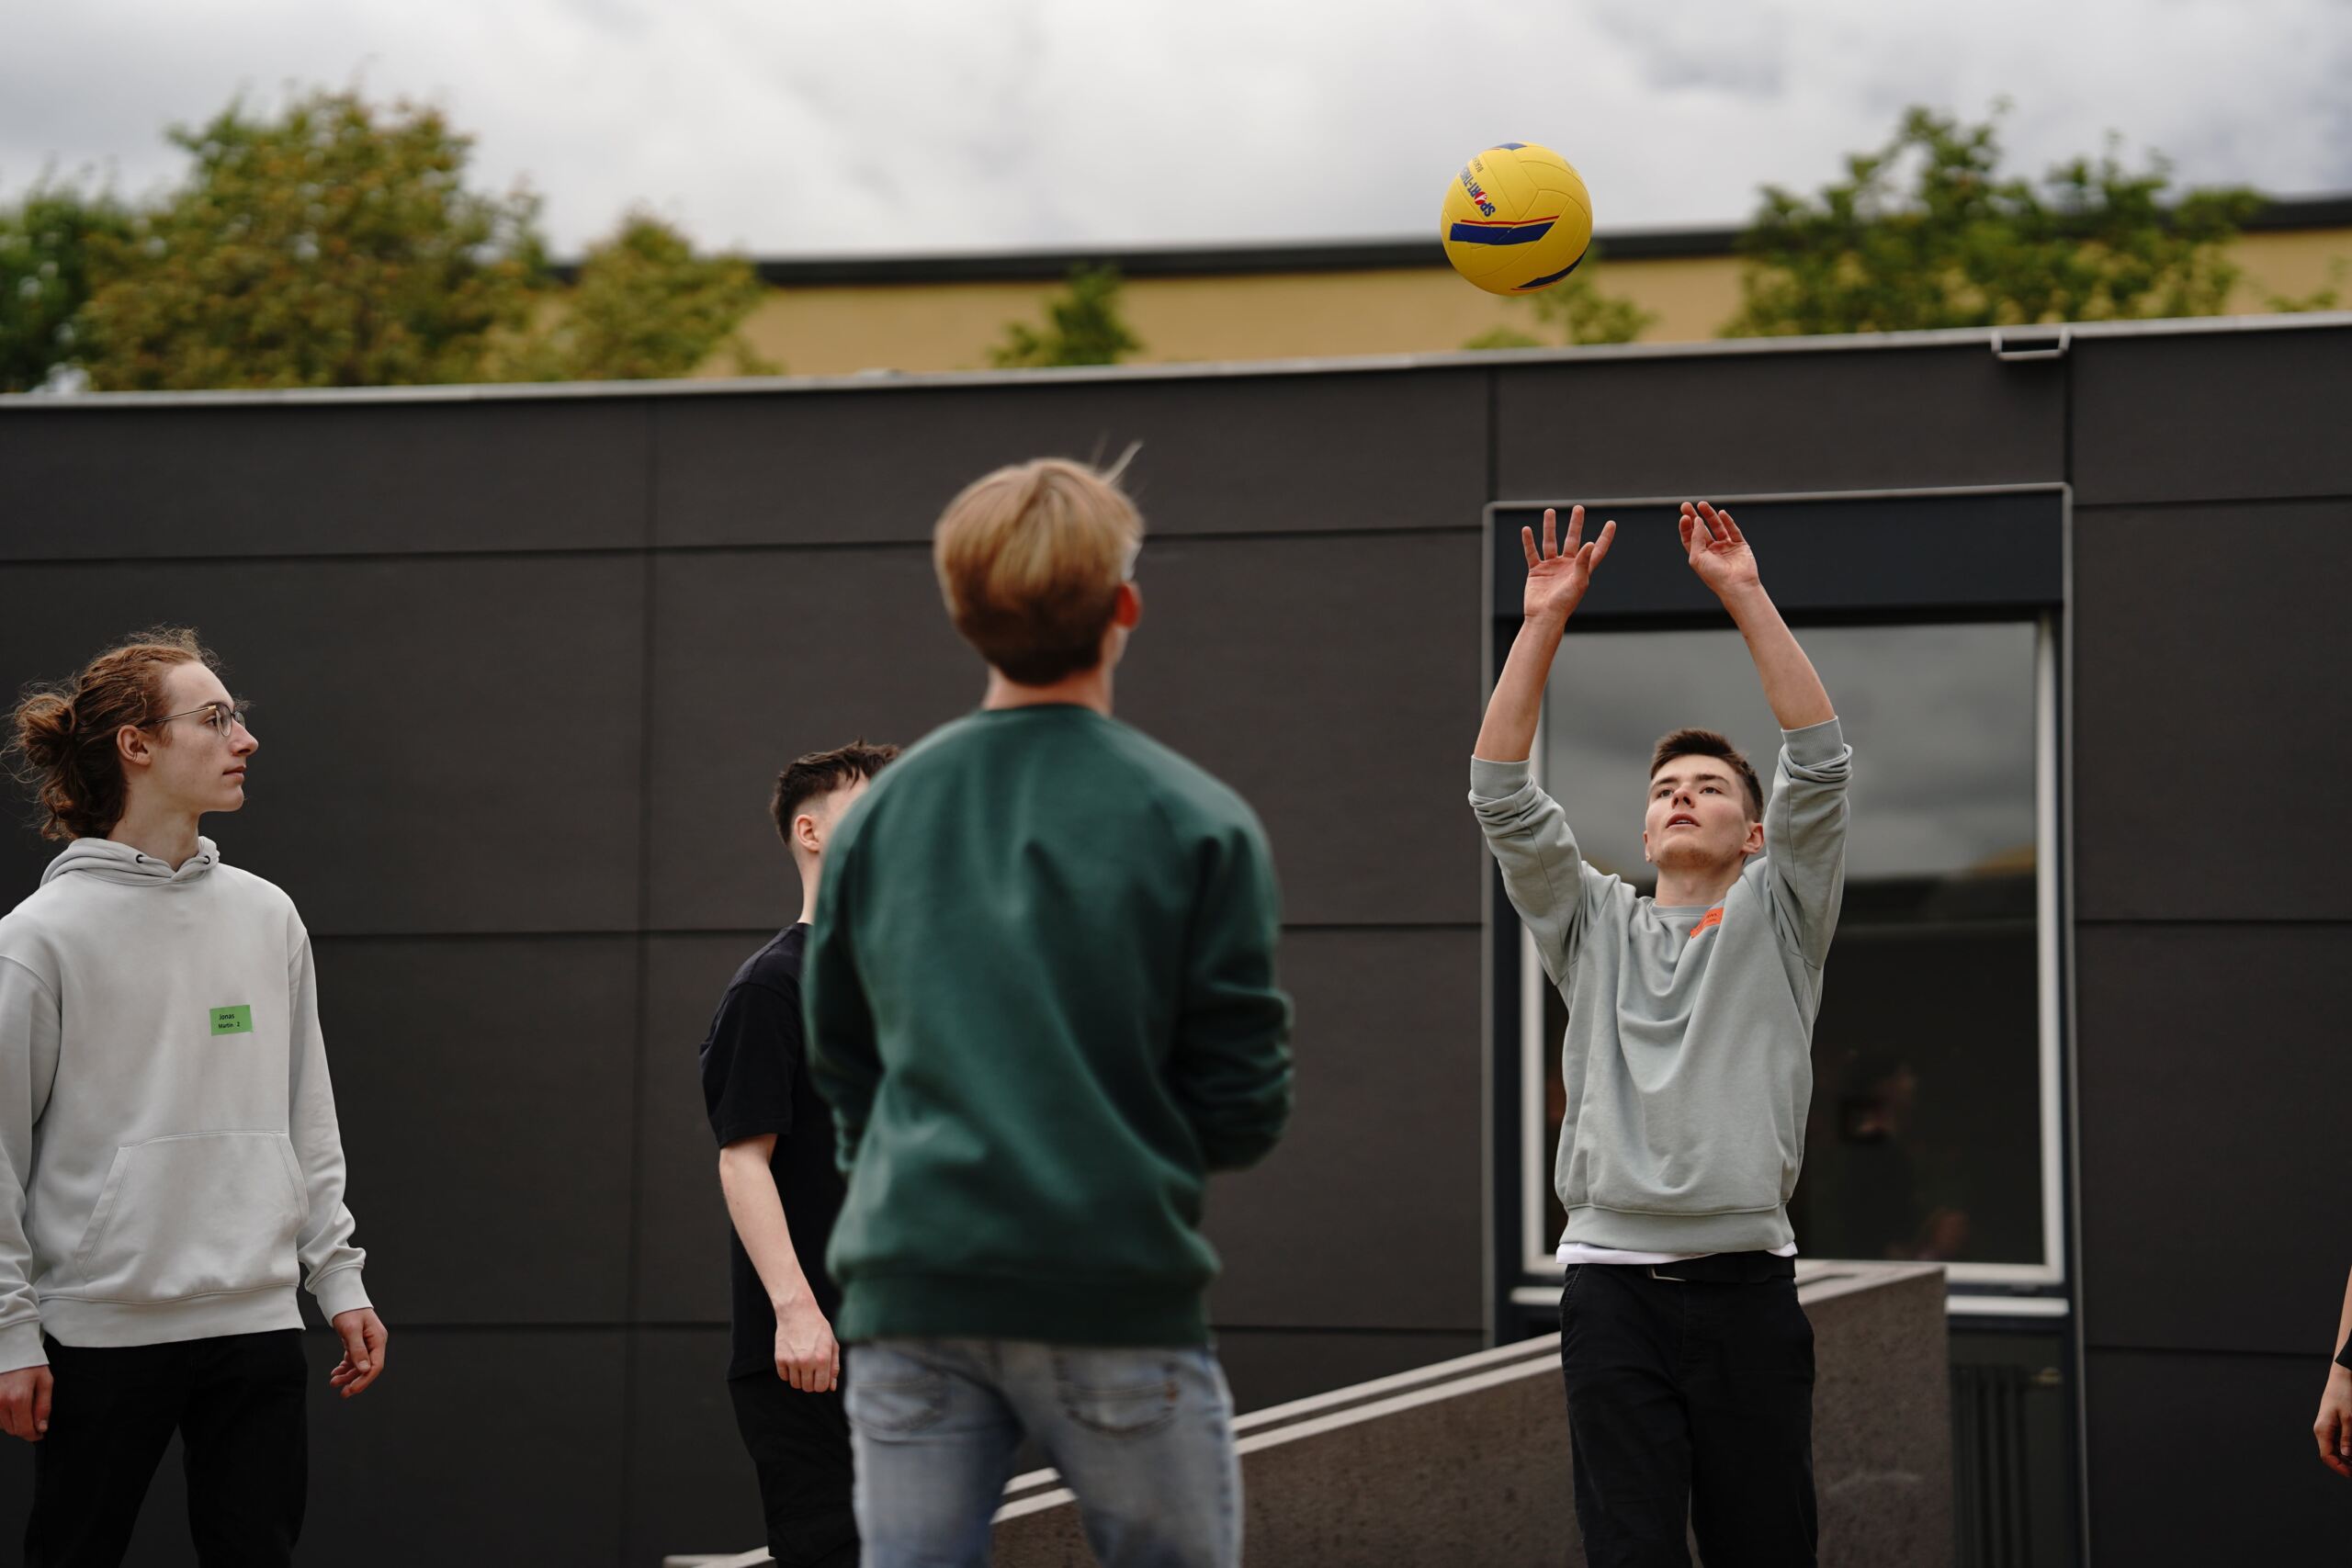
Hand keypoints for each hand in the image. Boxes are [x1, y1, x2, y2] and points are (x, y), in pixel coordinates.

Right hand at [0, 1365, 50, 1442]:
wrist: (12, 1349)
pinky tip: (12, 1406)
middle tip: (34, 1420)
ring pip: (2, 1426)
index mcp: (18, 1398)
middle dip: (25, 1428)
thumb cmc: (30, 1364)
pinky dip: (4, 1416)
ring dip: (14, 1422)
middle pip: (12, 1429)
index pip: (23, 1429)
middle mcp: (0, 1401)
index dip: (33, 1435)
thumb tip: (41, 1427)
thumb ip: (43, 1406)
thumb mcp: (45, 1382)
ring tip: (23, 1407)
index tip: (39, 1434)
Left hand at [329, 1308, 388, 1399]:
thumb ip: (358, 1350)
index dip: (364, 1380)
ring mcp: (366, 1343)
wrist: (341, 1296)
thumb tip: (364, 1370)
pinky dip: (345, 1367)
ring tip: (334, 1381)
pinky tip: (336, 1372)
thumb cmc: (348, 1309)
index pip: (375, 1366)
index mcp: (378, 1339)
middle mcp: (374, 1342)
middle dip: (355, 1381)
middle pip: (367, 1368)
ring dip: (347, 1375)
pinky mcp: (357, 1342)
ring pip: (359, 1365)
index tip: (352, 1390)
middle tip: (342, 1392)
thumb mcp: (351, 1330)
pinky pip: (353, 1359)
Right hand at [774, 1297, 840, 1392]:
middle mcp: (807, 1362)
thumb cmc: (818, 1328)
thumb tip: (832, 1387)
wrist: (797, 1312)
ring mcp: (792, 1361)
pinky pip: (784, 1377)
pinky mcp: (780, 1358)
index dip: (822, 1384)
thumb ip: (834, 1367)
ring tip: (802, 1364)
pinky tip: (793, 1361)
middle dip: (811, 1382)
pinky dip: (788, 1373)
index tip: (820, 1376)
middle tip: (811, 1369)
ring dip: (799, 1378)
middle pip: (808, 1388)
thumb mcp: (832, 1344)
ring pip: (795, 1384)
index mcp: (822, 1359)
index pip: (821, 1387)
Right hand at [1520, 505, 1615, 623]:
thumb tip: (1589, 542)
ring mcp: (1551, 567)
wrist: (1544, 617)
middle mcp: (1567, 566)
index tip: (1611, 523)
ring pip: (1550, 542)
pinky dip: (1529, 542)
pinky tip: (1526, 530)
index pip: (1597, 549)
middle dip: (1576, 524)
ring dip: (1550, 527)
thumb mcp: (1578, 582)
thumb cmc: (1564, 603)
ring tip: (1549, 511)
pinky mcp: (1536, 571)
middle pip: (1573, 540)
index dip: (1605, 537)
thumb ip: (1583, 562)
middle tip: (1578, 508)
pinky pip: (1532, 553)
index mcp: (1582, 569)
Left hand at [1680, 501, 1760, 599]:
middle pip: (1702, 530)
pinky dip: (1728, 521)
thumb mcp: (1697, 557)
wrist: (1736, 585)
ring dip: (1710, 515)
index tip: (1684, 516)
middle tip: (1687, 505)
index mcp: (1700, 556)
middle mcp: (1713, 551)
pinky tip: (1721, 513)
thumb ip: (1696, 538)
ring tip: (1702, 504)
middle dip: (1694, 517)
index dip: (1686, 527)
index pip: (1690, 538)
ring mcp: (1726, 547)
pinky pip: (1733, 530)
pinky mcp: (1740, 545)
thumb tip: (1697, 520)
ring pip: (1717, 527)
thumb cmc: (1714, 576)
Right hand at [2318, 1364, 2351, 1477]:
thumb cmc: (2344, 1394)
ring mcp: (2327, 1426)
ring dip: (2347, 1455)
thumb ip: (2348, 1438)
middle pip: (2331, 1454)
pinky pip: (2338, 1440)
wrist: (2342, 1377)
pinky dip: (2347, 1446)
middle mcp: (2322, 1430)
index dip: (2339, 1468)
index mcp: (2322, 1430)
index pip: (2327, 1457)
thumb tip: (2347, 1455)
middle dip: (2345, 1464)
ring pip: (2335, 1448)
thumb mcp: (2350, 1418)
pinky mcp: (2332, 1423)